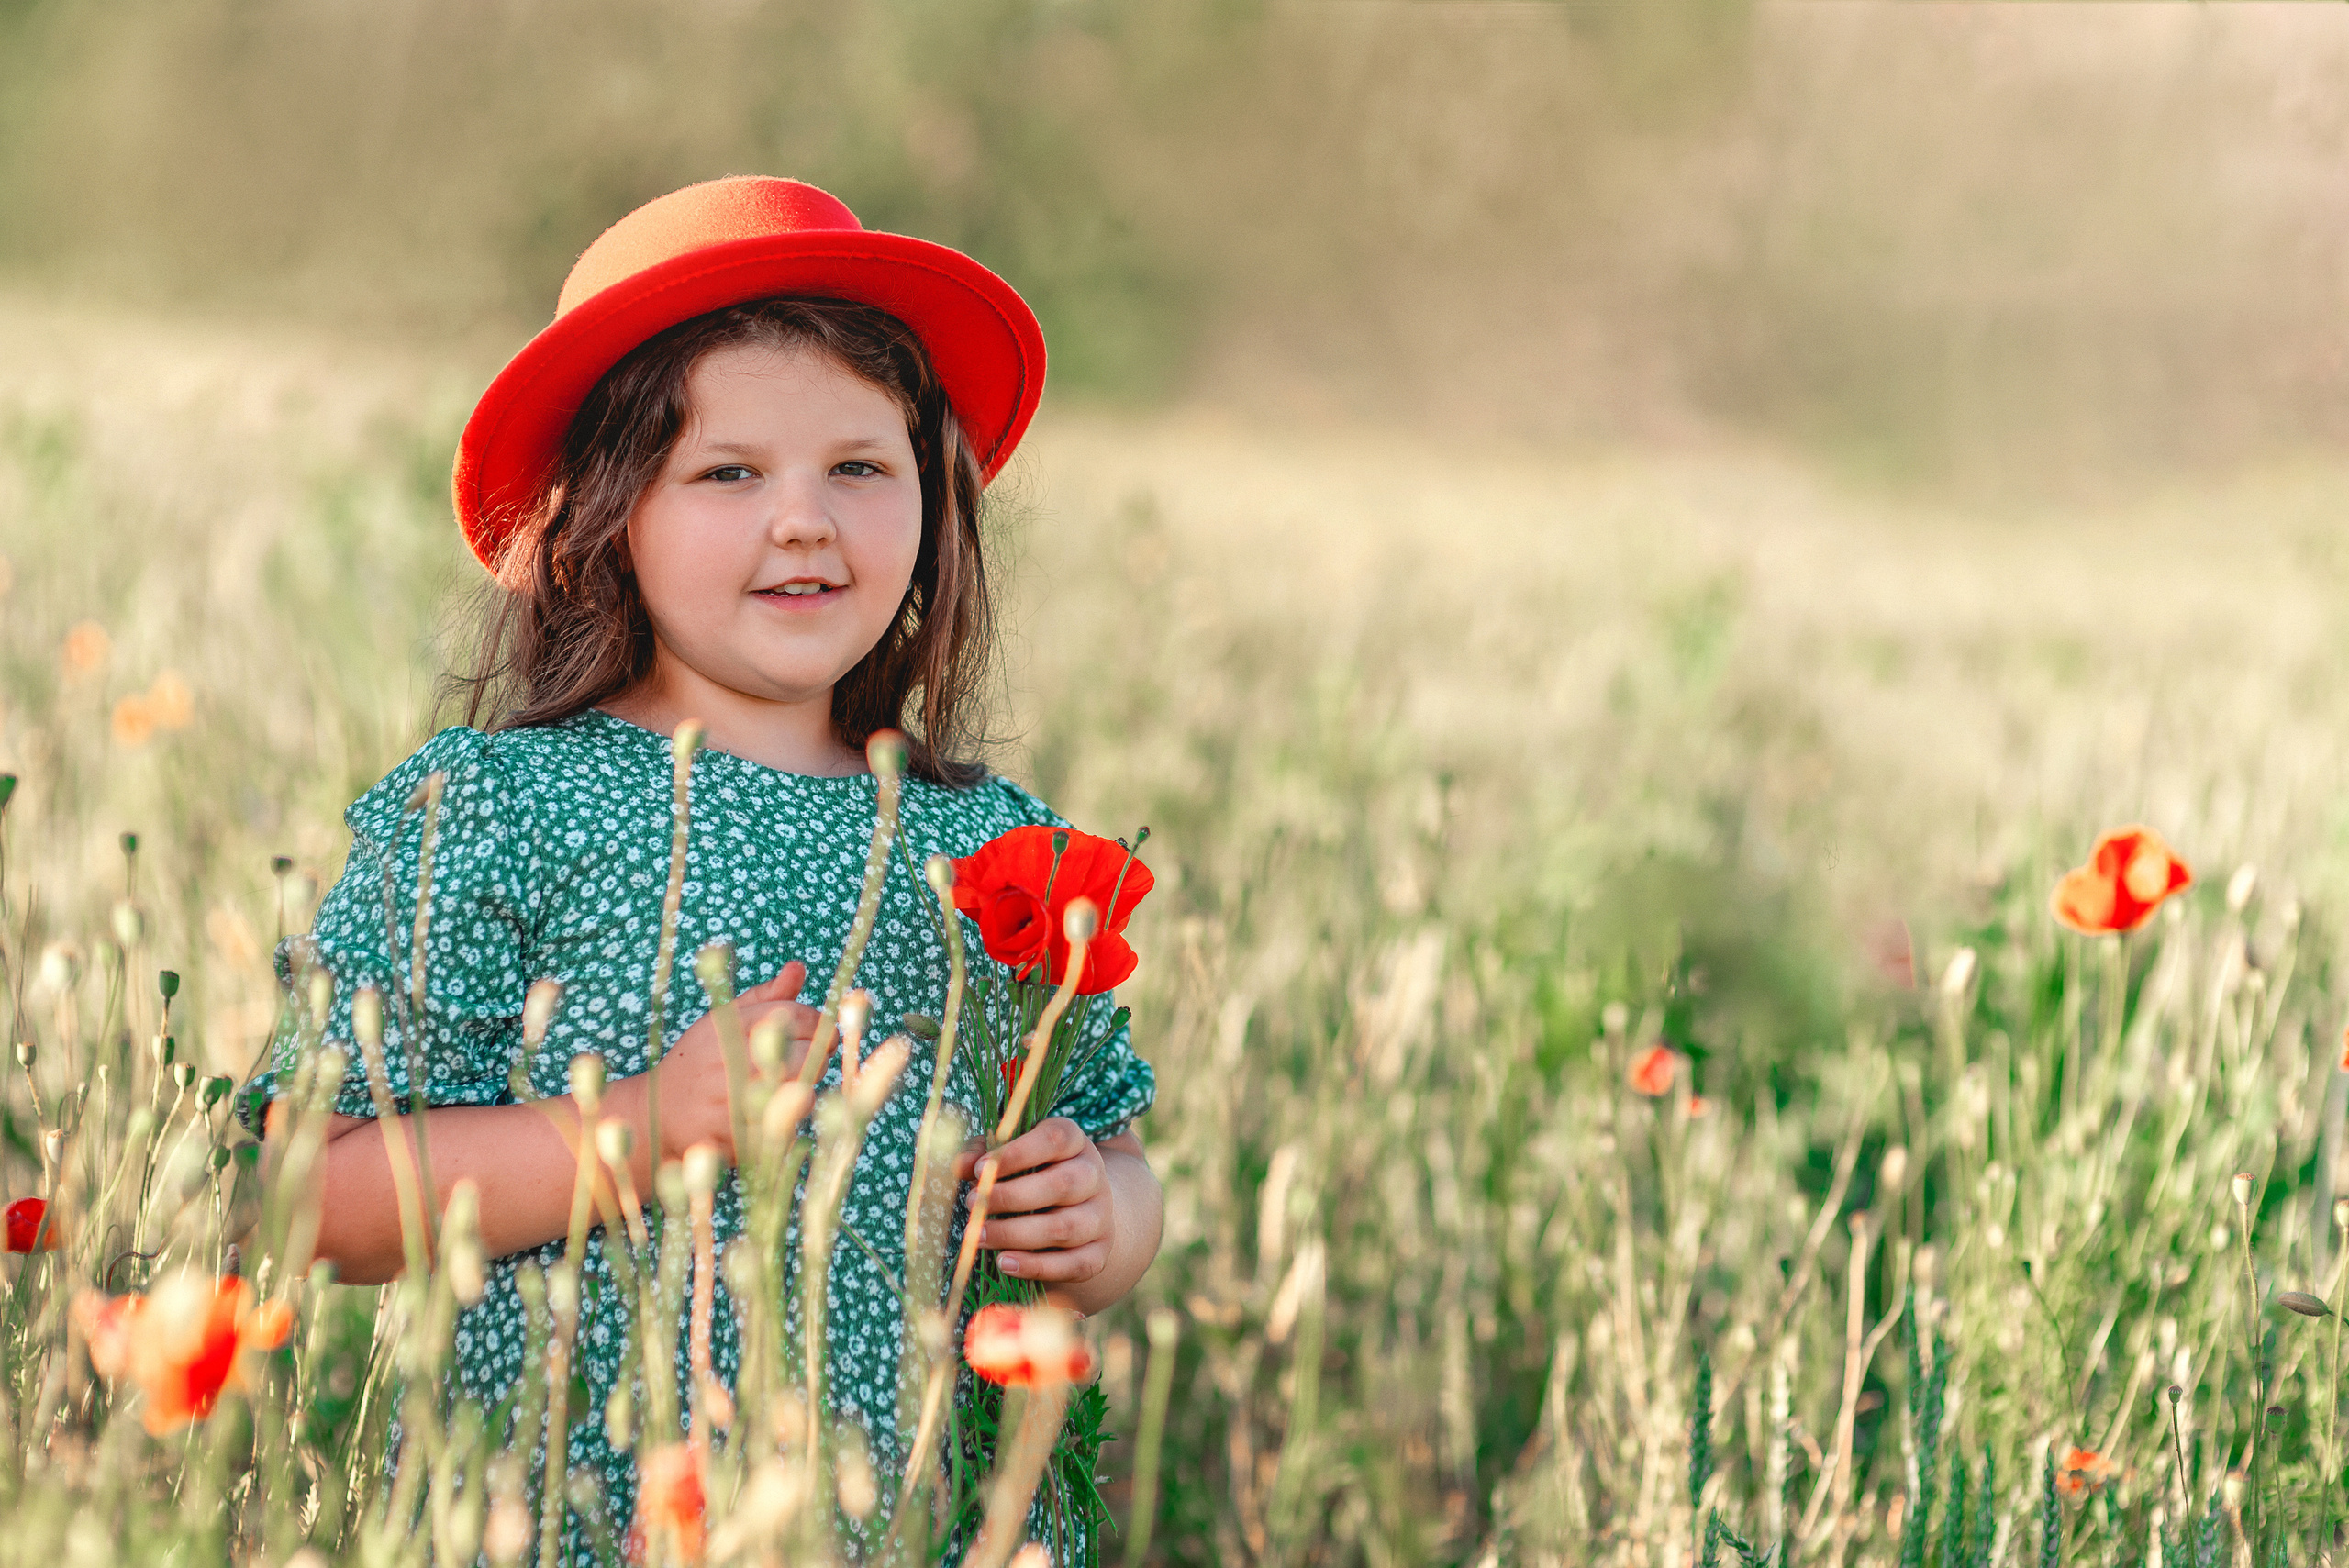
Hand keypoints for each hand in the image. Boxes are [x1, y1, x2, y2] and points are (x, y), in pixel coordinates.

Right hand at [624, 959, 822, 1165]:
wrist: (656, 1113)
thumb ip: (765, 997)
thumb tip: (798, 968)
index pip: (794, 1016)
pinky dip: (785, 1123)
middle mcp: (724, 1060)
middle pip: (801, 1056)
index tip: (824, 1033)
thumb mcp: (724, 1021)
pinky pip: (780, 1129)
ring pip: (796, 1094)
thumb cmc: (701, 1062)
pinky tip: (775, 1116)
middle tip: (815, 1061)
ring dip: (805, 1091)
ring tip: (794, 1087)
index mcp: (726, 1025)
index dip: (819, 1024)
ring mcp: (725, 1101)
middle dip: (818, 1058)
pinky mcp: (728, 1137)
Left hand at [954, 1116, 1113, 1284]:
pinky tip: (1004, 1262)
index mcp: (1074, 1143)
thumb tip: (962, 1166)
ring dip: (1015, 1234)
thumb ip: (983, 1156)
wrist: (1078, 1211)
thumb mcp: (1009, 1156)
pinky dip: (1037, 1267)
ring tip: (979, 1237)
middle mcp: (1093, 1176)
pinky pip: (1074, 1264)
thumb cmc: (1032, 1176)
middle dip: (1010, 1197)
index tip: (980, 1169)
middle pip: (1062, 1185)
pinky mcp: (1098, 1252)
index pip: (1055, 1139)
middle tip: (972, 1204)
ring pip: (1065, 1227)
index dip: (1016, 1153)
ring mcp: (1100, 1216)